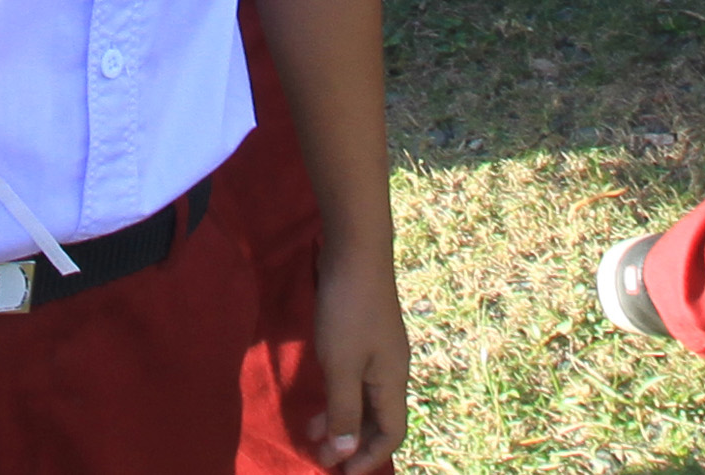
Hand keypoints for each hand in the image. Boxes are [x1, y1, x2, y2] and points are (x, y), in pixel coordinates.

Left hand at [305, 243, 409, 472]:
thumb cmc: (348, 311)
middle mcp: (391, 370)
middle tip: (320, 459)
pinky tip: (317, 396)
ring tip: (311, 434)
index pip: (392, 433)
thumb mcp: (341, 366)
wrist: (355, 250)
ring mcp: (378, 351)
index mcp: (393, 381)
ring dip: (341, 420)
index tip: (341, 473)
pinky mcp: (363, 335)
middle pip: (378, 420)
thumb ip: (344, 411)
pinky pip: (354, 379)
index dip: (369, 458)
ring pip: (364, 399)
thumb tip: (345, 452)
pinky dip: (338, 395)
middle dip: (352, 443)